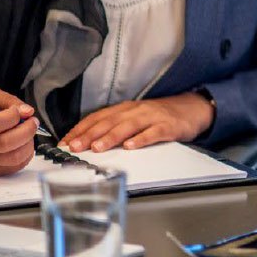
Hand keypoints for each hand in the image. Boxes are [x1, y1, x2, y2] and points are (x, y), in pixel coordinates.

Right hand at [0, 86, 38, 175]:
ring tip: (28, 133)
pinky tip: (23, 143)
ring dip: (29, 143)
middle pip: (4, 143)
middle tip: (32, 122)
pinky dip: (27, 153)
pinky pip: (16, 166)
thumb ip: (8, 100)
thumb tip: (27, 111)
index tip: (19, 111)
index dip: (12, 116)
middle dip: (27, 130)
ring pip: (13, 157)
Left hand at [60, 93, 213, 152]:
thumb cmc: (159, 116)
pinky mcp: (168, 126)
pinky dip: (141, 139)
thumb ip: (114, 126)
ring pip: (127, 126)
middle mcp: (135, 111)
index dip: (80, 129)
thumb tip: (86, 142)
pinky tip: (131, 147)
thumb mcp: (135, 117)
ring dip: (111, 137)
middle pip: (108, 122)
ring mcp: (152, 117)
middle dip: (89, 135)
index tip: (64, 143)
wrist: (192, 108)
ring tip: (97, 148)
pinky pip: (153, 132)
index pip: (97, 118)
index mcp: (124, 109)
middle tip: (74, 147)